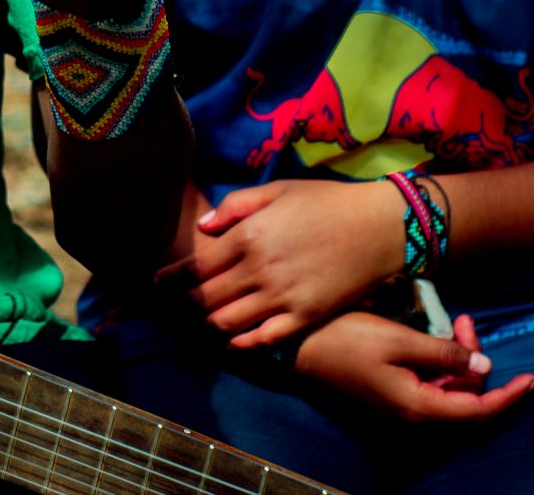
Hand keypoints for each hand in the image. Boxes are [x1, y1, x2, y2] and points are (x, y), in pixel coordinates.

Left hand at [170, 179, 398, 344]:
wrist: (377, 227)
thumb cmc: (325, 202)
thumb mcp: (277, 190)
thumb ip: (236, 206)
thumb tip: (204, 227)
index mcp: (248, 236)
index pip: (197, 265)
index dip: (172, 278)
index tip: (156, 283)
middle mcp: (258, 270)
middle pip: (206, 297)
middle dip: (184, 303)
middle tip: (173, 305)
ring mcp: (281, 297)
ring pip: (228, 322)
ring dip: (209, 323)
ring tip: (202, 320)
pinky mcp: (304, 317)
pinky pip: (263, 339)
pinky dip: (242, 342)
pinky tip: (234, 339)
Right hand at [294, 311, 533, 421]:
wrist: (298, 347)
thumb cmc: (345, 339)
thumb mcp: (398, 339)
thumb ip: (443, 353)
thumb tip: (483, 366)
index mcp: (419, 405)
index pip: (478, 410)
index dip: (508, 396)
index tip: (531, 378)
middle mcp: (415, 412)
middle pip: (465, 397)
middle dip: (476, 361)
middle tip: (468, 322)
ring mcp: (403, 403)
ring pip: (449, 387)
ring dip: (459, 357)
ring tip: (457, 320)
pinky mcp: (394, 391)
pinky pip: (432, 382)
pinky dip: (441, 359)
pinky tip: (439, 333)